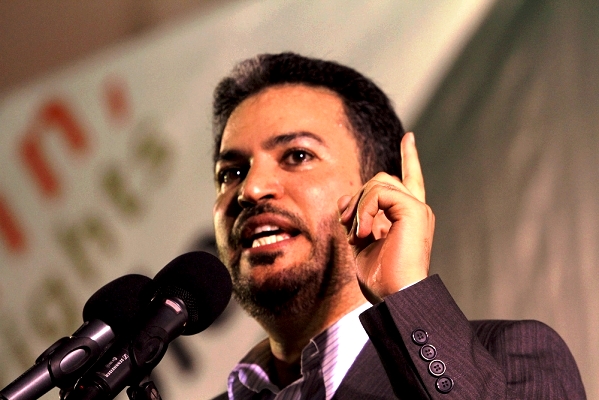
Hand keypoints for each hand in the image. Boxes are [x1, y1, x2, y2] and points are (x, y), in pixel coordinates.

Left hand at [338, 132, 434, 303]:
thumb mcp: (360, 244)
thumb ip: (355, 218)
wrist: (397, 296)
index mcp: (408, 216)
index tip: (410, 138)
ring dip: (357, 206)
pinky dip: (364, 210)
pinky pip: (379, 193)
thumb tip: (344, 198)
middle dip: (357, 197)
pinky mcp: (413, 210)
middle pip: (381, 179)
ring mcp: (416, 208)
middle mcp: (416, 209)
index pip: (409, 179)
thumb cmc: (381, 279)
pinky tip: (363, 232)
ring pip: (378, 182)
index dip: (409, 158)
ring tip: (354, 234)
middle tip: (346, 224)